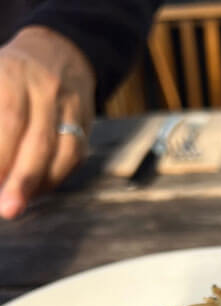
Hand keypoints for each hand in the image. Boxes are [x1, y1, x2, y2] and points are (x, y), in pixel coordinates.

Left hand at [0, 26, 95, 218]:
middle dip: (21, 178)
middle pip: (37, 139)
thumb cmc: (11, 78)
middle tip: (7, 209)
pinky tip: (35, 191)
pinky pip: (74, 157)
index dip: (0, 154)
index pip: (9, 117)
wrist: (58, 53)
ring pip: (62, 152)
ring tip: (17, 206)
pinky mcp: (86, 125)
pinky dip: (54, 179)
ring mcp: (70, 107)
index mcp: (13, 74)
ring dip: (39, 184)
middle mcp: (45, 88)